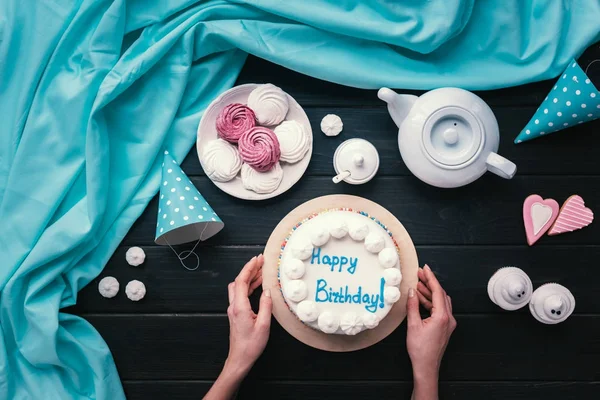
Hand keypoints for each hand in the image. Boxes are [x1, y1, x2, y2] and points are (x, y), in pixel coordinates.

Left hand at [204, 255, 271, 399]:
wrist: (240, 358)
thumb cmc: (251, 345)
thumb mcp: (264, 325)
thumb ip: (266, 306)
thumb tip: (268, 291)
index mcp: (239, 307)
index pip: (241, 281)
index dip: (249, 268)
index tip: (257, 259)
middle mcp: (234, 306)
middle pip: (239, 281)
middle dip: (249, 269)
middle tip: (261, 261)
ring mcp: (234, 310)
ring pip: (239, 287)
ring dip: (249, 278)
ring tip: (262, 271)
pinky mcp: (236, 313)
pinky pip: (241, 294)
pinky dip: (249, 286)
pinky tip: (258, 286)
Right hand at [406, 265, 456, 399]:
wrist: (427, 366)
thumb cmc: (420, 349)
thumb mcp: (413, 325)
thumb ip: (413, 306)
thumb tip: (411, 291)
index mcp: (442, 316)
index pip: (437, 291)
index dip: (431, 278)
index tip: (424, 268)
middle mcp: (449, 318)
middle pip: (440, 294)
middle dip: (429, 283)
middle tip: (418, 274)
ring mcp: (448, 323)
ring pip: (440, 301)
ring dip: (429, 292)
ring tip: (417, 284)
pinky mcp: (445, 327)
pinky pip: (440, 309)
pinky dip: (431, 302)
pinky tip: (421, 298)